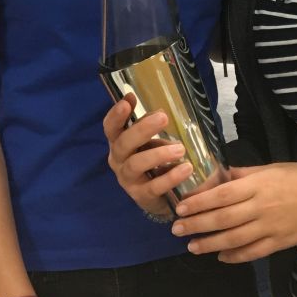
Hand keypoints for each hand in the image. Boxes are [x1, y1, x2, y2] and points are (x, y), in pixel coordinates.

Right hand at [103, 93, 191, 219]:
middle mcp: (118, 160)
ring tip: (180, 149)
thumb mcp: (151, 141)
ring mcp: (128, 180)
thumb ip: (151, 126)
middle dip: (142, 129)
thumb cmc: (154, 161)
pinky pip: (154, 186)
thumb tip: (159, 111)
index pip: (110, 127)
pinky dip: (170, 177)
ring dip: (158, 154)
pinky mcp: (142, 196)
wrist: (161, 197)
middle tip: (163, 117)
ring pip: (136, 164)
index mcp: (118, 142)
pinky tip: (186, 168)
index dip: (116, 114)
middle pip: (123, 143)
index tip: (128, 100)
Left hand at [170, 164, 296, 262]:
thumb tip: (221, 175)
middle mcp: (261, 207)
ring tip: (192, 246)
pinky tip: (221, 257)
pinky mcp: (280, 243)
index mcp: (259, 185)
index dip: (199, 202)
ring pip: (234, 239)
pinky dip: (235, 256)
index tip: (181, 207)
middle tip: (177, 230)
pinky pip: (253, 252)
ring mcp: (270, 228)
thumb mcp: (273, 167)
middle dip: (197, 225)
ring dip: (210, 244)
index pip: (221, 195)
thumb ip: (246, 174)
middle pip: (222, 219)